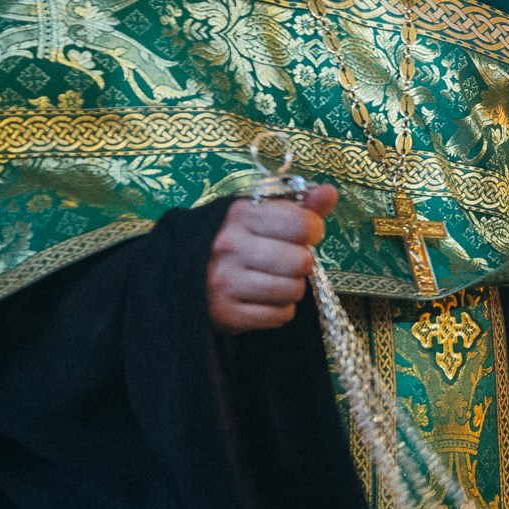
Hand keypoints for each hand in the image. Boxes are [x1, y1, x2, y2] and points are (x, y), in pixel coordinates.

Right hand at [206, 185, 336, 332]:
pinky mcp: (226, 314)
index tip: (305, 234)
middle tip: (286, 261)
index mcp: (240, 214)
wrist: (178, 273)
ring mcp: (226, 282)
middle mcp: (230, 246)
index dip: (312, 230)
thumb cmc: (230, 239)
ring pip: (293, 290)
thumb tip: (330, 193)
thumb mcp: (257, 214)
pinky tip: (263, 299)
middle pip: (301, 261)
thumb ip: (298, 205)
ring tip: (273, 279)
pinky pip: (280, 316)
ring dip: (291, 288)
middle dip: (301, 263)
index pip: (301, 224)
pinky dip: (279, 310)